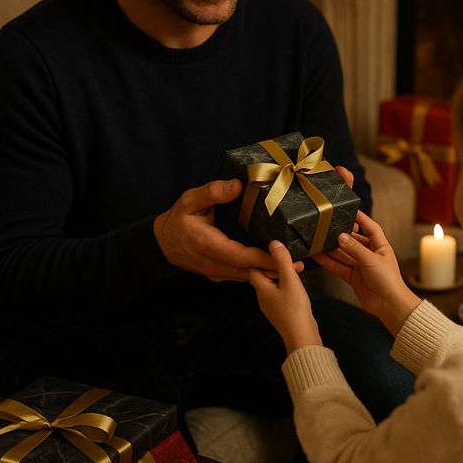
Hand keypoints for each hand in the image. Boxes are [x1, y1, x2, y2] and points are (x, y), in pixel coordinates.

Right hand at [154, 179, 303, 282]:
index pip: (241, 256)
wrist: (162, 243)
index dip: (263, 257)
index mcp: (209, 245)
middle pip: (249, 271)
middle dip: (275, 268)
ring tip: (295, 267)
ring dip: (270, 274)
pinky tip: (276, 267)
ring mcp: (217, 272)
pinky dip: (259, 273)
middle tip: (301, 263)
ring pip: (247, 277)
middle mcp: (214, 264)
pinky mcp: (219, 274)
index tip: (283, 252)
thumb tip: (237, 185)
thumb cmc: (178, 219)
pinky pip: (242, 276)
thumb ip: (213, 192)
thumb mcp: (190, 199)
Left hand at [249, 240, 322, 354]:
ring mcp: (271, 305)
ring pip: (273, 284)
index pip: (253, 268)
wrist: (302, 337)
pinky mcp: (280, 310)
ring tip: (297, 270)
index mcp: (261, 288)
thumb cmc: (295, 310)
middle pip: (263, 275)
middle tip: (290, 260)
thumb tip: (274, 244)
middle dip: (276, 265)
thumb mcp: (290, 280)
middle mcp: (263, 297)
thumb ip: (282, 261)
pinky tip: (298, 285)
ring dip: (284, 275)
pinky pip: (280, 292)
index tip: (275, 251)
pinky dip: (287, 285)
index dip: (262, 258)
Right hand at [316, 211, 420, 335]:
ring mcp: (360, 266)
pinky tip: (317, 256)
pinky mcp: (353, 277)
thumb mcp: (371, 260)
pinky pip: (338, 266)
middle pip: (352, 240)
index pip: (370, 227)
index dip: (360, 218)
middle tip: (325, 227)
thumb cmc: (389, 281)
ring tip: (316, 241)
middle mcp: (370, 254)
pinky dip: (328, 262)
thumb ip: (354, 249)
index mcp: (380, 246)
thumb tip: (340, 236)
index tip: (348, 209)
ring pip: (343, 254)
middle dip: (340, 235)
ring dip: (330, 249)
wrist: (389, 306)